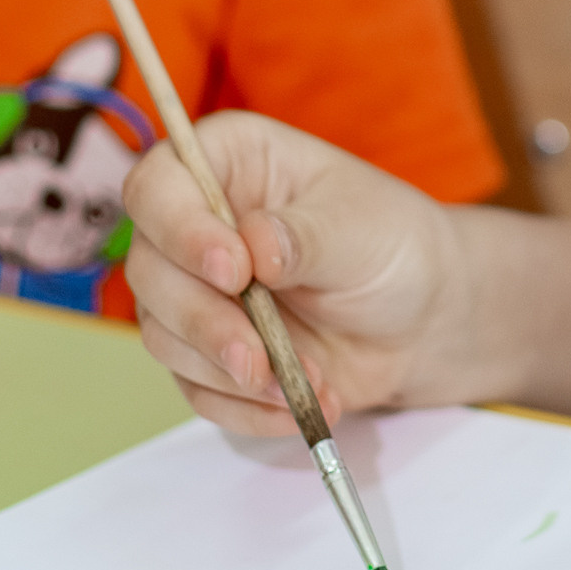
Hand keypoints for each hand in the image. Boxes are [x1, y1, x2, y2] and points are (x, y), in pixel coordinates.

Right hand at [123, 116, 460, 435]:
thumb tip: (255, 245)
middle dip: (203, 321)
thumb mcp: (360, 229)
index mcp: (230, 162)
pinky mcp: (209, 351)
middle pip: (149, 270)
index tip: (233, 272)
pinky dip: (241, 407)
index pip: (158, 185)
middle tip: (256, 354)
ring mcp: (198, 290)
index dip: (179, 229)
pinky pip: (195, 387)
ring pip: (162, 334)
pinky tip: (293, 407)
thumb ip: (305, 236)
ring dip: (226, 370)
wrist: (421, 319)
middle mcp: (199, 222)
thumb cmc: (392, 246)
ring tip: (297, 383)